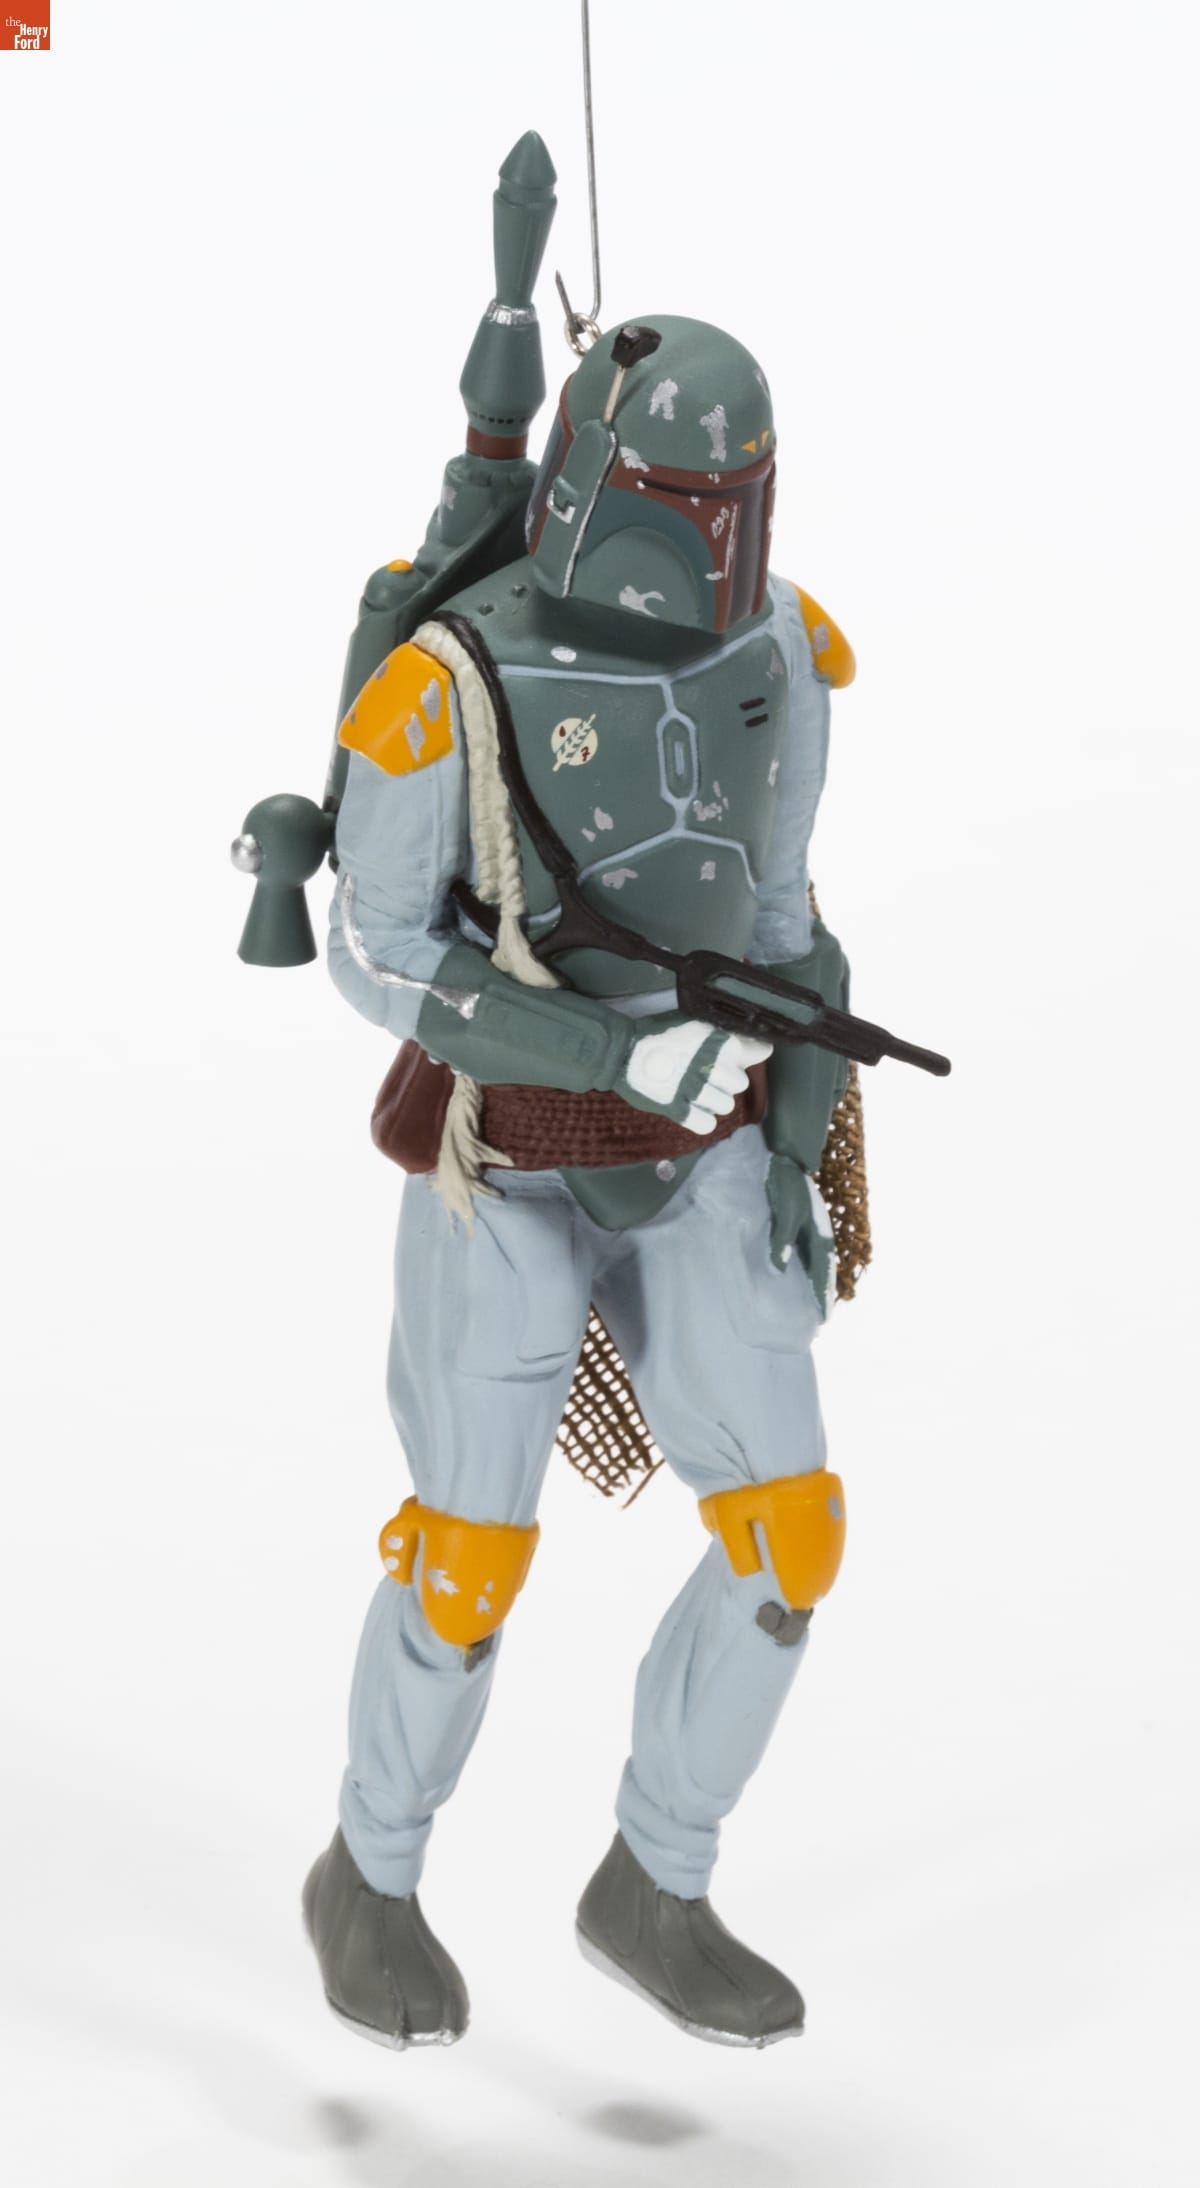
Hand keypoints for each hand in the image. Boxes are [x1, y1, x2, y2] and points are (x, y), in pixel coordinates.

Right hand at [618, 1016, 771, 1134]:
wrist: (621, 1051)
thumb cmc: (659, 1033)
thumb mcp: (695, 1024)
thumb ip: (729, 1036)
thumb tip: (765, 1048)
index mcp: (718, 1039)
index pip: (757, 1052)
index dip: (745, 1055)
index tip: (730, 1056)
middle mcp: (711, 1065)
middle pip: (740, 1083)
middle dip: (725, 1079)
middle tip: (704, 1073)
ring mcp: (695, 1089)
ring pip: (725, 1105)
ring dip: (713, 1100)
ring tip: (694, 1090)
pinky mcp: (678, 1110)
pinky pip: (707, 1124)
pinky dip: (702, 1119)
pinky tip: (691, 1108)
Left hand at [766, 1152, 835, 1312]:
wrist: (787, 1155)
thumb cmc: (784, 1184)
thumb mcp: (785, 1212)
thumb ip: (783, 1240)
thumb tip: (780, 1268)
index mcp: (819, 1234)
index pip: (823, 1272)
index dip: (823, 1294)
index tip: (824, 1316)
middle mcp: (820, 1234)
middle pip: (825, 1269)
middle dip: (824, 1292)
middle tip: (822, 1315)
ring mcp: (814, 1227)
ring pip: (819, 1261)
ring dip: (818, 1280)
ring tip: (815, 1299)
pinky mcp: (804, 1221)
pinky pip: (810, 1250)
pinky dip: (811, 1266)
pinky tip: (802, 1271)